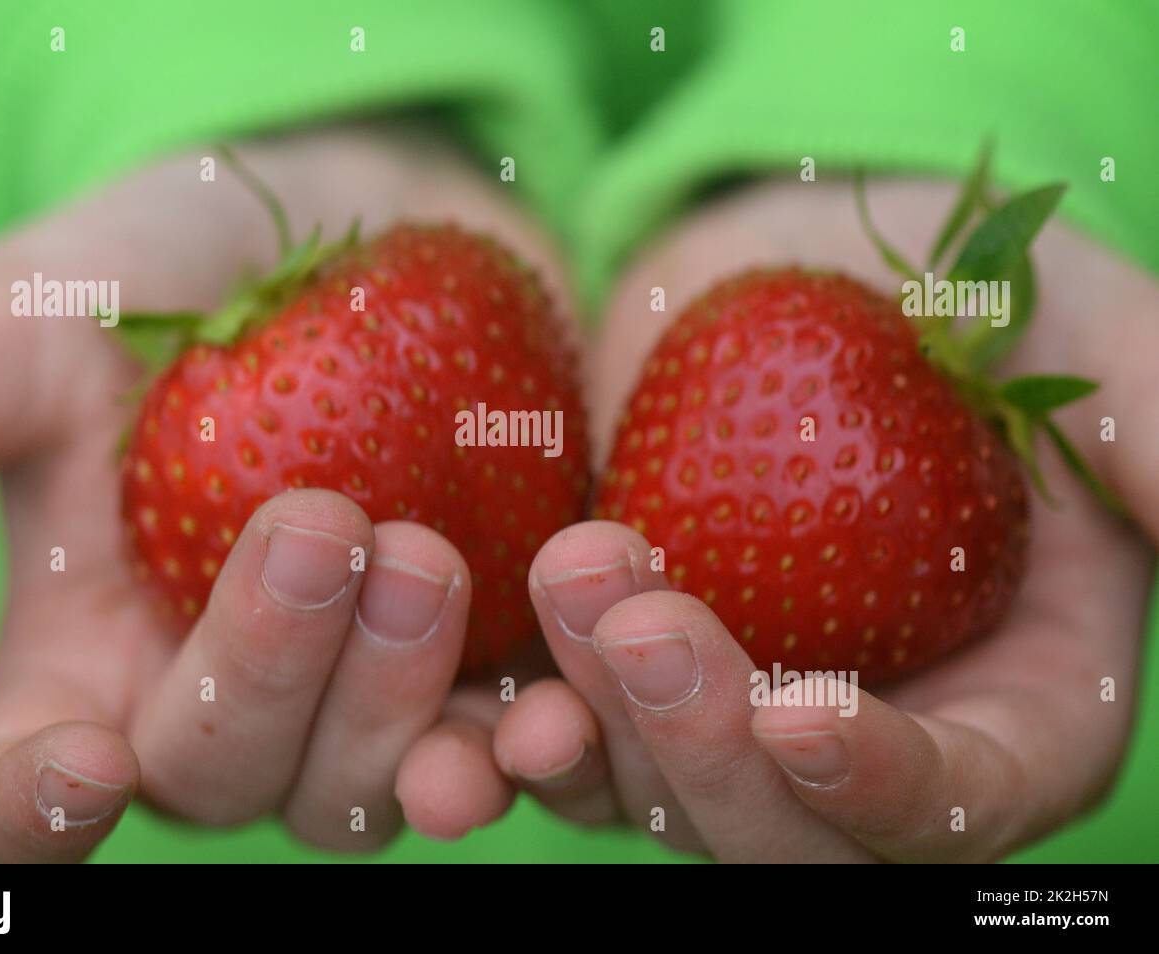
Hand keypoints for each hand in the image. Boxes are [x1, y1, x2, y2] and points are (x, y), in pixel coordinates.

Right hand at [0, 122, 566, 860]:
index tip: (83, 762)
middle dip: (266, 675)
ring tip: (430, 567)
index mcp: (86, 656)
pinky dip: (529, 740)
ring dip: (397, 712)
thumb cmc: (175, 265)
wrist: (357, 224)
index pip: (36, 789)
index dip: (47, 806)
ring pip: (362, 788)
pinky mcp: (475, 662)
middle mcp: (218, 699)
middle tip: (324, 523)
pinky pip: (502, 745)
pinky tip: (557, 702)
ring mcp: (355, 696)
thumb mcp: (26, 318)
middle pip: (222, 775)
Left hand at [425, 178, 1158, 860]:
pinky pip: (569, 745)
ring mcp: (733, 727)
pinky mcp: (625, 686)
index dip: (887, 783)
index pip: (964, 799)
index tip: (801, 708)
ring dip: (598, 728)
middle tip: (633, 611)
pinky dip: (521, 726)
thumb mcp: (1076, 328)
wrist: (787, 274)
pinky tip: (482, 665)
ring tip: (563, 581)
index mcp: (1006, 702)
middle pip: (791, 840)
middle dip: (706, 750)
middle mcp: (866, 748)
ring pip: (663, 805)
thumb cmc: (956, 294)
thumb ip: (1151, 415)